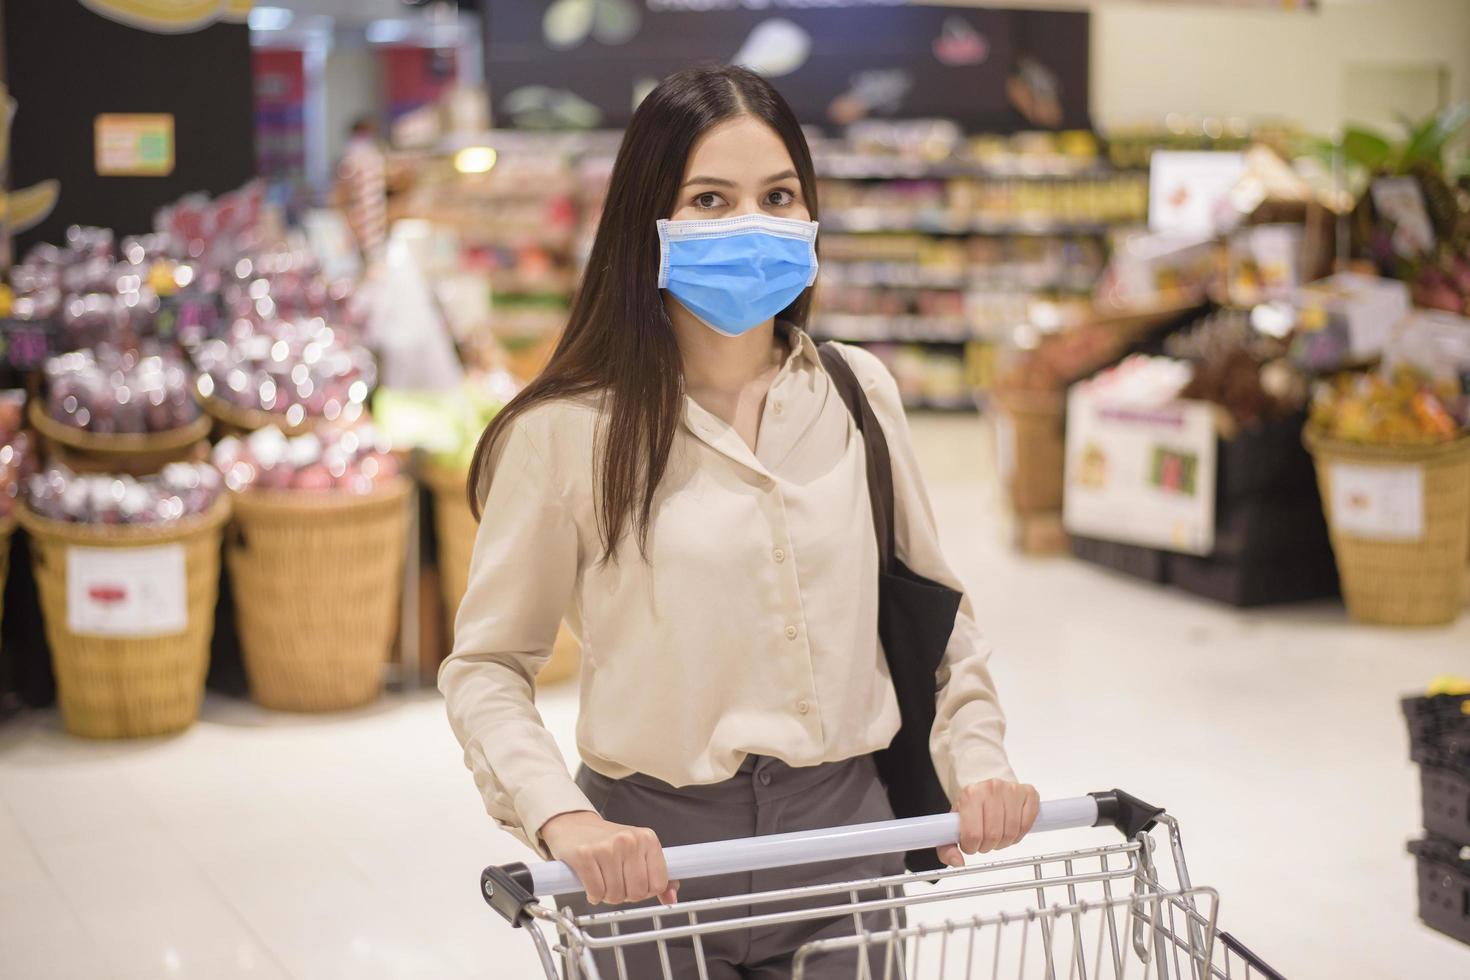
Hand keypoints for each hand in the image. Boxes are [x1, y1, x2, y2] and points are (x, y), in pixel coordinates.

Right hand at [540, 810, 679, 905]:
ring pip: (615, 895)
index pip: (658, 884)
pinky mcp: (584, 855)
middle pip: (637, 892)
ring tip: (603, 882)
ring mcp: (607, 847)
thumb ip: (657, 875)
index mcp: (647, 839)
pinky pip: (596, 892)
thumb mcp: (638, 851)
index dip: (645, 891)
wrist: (574, 825)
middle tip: (616, 884)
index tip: (635, 885)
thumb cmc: (608, 840)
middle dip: (625, 896)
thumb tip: (671, 898)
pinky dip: (593, 895)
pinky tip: (591, 884)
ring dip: (608, 896)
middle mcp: (629, 840)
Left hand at [936, 779, 1039, 867]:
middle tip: (983, 842)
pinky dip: (1019, 834)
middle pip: (994, 835)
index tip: (970, 845)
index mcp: (970, 794)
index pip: (973, 834)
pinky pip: (1027, 825)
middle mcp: (992, 788)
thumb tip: (957, 862)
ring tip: (996, 836)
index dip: (972, 847)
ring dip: (1003, 842)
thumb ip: (947, 847)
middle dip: (987, 846)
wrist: (985, 787)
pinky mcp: (1029, 793)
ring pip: (1011, 833)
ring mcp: (1012, 790)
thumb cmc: (971, 806)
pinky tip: (1010, 829)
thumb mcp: (953, 824)